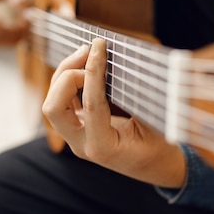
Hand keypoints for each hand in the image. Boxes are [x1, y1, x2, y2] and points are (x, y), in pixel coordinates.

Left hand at [42, 38, 186, 187]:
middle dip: (68, 75)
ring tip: (87, 53)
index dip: (93, 71)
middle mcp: (82, 144)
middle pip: (54, 107)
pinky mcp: (77, 128)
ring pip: (53, 102)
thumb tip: (133, 65)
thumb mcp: (156, 126)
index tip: (100, 46)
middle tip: (91, 53)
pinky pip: (62, 101)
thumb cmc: (160, 149)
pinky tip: (84, 66)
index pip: (91, 104)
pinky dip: (68, 80)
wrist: (156, 168)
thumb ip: (140, 99)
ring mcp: (76, 137)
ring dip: (65, 74)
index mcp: (102, 147)